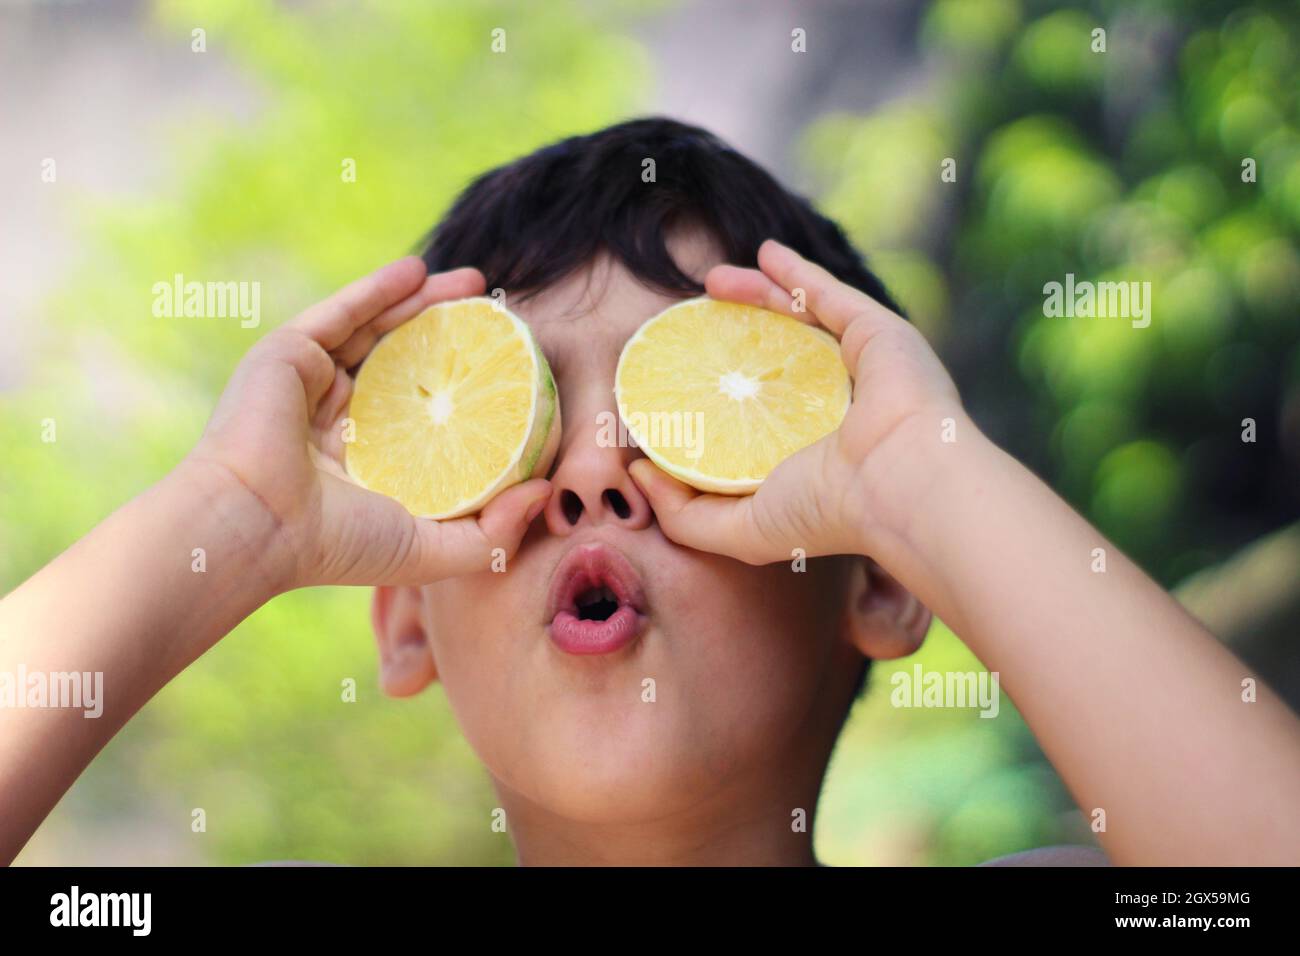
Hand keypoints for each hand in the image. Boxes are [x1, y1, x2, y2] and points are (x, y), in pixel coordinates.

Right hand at [185, 257, 551, 590]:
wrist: (258, 529)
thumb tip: (548, 493)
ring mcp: (310, 381)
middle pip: (403, 358)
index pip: (422, 406)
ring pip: (375, 328)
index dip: (462, 384)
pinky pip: (340, 312)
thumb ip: (492, 532)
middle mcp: (337, 416)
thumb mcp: (432, 549)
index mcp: (366, 456)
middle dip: (450, 331)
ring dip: (423, 300)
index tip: (510, 366)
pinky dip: (377, 289)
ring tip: (473, 284)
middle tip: (498, 313)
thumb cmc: (338, 546)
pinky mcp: (287, 355)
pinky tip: (417, 271)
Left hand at [629, 239, 963, 564]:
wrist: (899, 485)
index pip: (761, 416)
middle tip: (695, 322)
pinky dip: (797, 273)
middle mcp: (838, 408)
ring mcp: (859, 369)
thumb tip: (637, 473)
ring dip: (756, 295)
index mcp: (810, 453)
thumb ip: (684, 515)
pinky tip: (765, 253)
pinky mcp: (877, 334)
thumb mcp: (738, 530)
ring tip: (711, 282)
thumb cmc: (825, 512)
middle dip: (738, 336)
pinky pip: (829, 294)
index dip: (722, 399)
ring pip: (801, 321)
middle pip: (780, 360)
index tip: (676, 384)